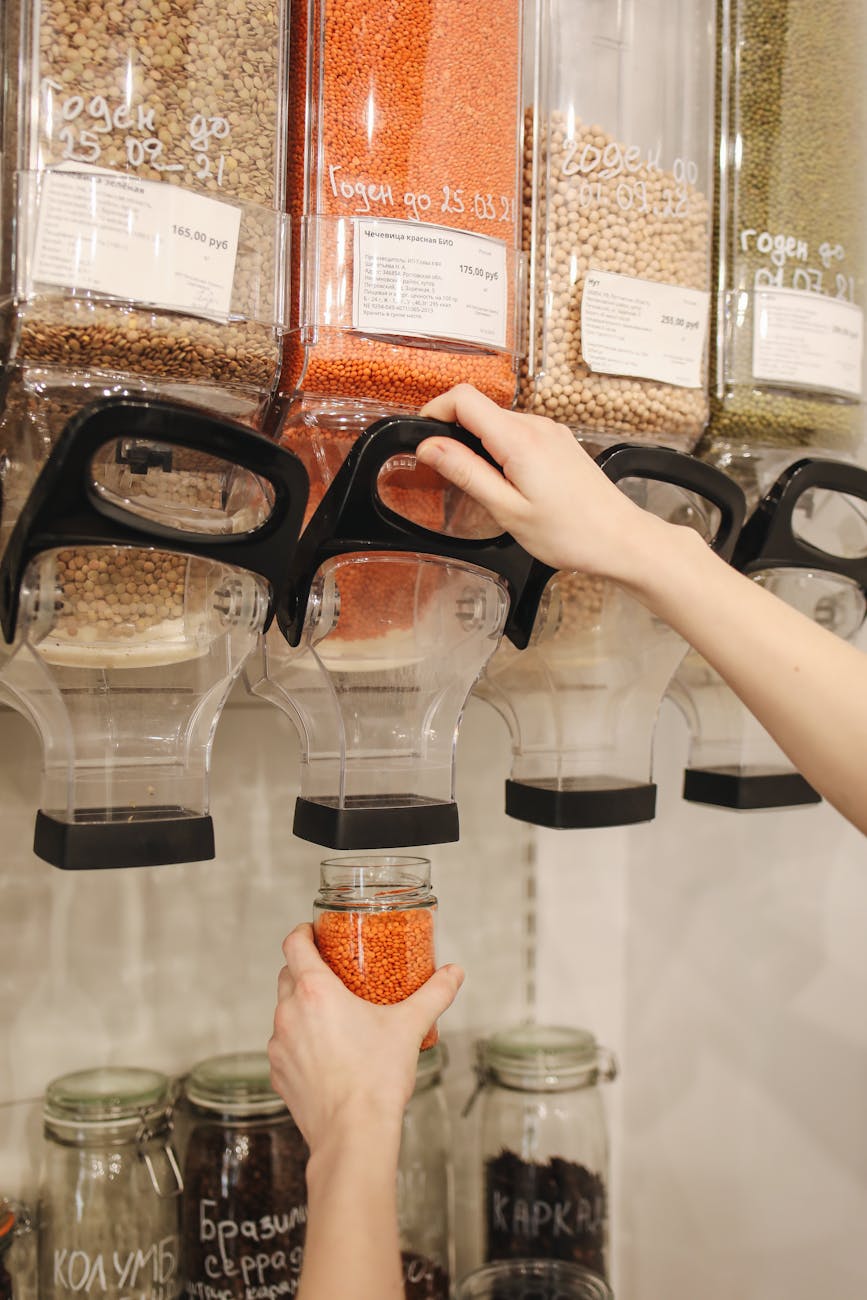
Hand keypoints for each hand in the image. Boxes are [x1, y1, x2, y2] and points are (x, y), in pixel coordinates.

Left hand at [268, 924, 463, 1152]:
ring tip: (332, 1015)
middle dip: (305, 969)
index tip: (314, 931)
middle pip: (288, 975)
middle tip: (333, 971)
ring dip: (302, 1007)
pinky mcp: (278, 1074)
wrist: (353, 1134)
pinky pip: (284, 1046)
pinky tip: (325, 1052)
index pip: (294, 945)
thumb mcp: (410, 1027)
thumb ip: (434, 994)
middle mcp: (289, 1014)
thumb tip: (454, 973)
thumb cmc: (377, 1078)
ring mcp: (279, 1046)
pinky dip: (299, 1041)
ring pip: (284, 1012)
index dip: (303, 932)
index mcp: (315, 992)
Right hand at [416, 383, 660, 582]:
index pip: (464, 398)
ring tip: (486, 487)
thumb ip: (466, 472)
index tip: (424, 439)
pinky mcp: (559, 441)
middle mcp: (537, 425)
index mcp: (520, 439)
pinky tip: (510, 484)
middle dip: (456, 434)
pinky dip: (502, 450)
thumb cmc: (569, 532)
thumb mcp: (507, 509)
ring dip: (480, 445)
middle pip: (479, 409)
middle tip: (451, 475)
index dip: (436, 411)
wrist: (620, 539)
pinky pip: (518, 433)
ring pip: (498, 422)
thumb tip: (429, 446)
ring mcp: (551, 431)